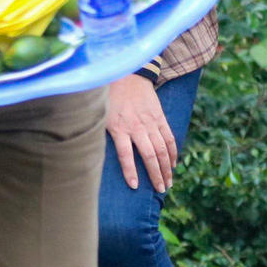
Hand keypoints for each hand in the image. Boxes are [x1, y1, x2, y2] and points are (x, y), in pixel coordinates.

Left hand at [107, 73, 177, 191]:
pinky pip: (169, 137)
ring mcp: (150, 123)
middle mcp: (137, 128)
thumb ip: (103, 135)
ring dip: (167, 167)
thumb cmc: (110, 98)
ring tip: (169, 182)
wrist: (128, 76)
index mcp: (120, 128)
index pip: (126, 155)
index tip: (135, 186)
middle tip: (161, 190)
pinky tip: (173, 163)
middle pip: (149, 155)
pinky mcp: (160, 118)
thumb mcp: (101, 116)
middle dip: (156, 174)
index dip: (131, 171)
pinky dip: (173, 151)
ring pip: (162, 149)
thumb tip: (93, 156)